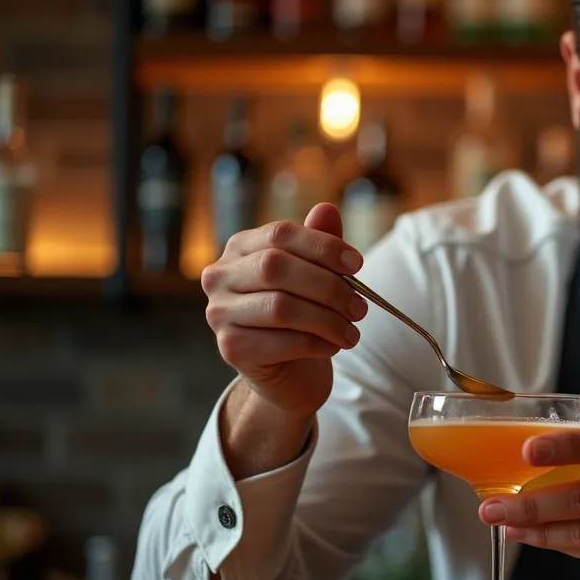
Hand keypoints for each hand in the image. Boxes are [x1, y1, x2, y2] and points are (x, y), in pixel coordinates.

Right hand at [201, 203, 367, 421]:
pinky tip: (333, 345)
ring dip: (328, 320)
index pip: (280, 233)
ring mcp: (219, 313)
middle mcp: (221, 276)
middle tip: (360, 307)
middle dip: (328, 287)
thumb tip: (327, 209)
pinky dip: (317, 343)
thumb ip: (320, 244)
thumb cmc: (303, 315)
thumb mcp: (316, 276)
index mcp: (241, 248)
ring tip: (352, 330)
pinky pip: (282, 341)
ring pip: (281, 307)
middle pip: (276, 267)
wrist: (289, 370)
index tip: (357, 264)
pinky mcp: (230, 349)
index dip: (322, 246)